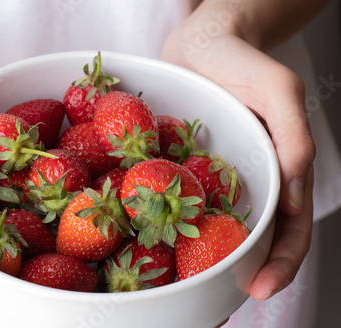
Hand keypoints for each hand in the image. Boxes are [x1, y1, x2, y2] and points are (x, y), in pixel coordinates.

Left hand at [160, 18, 314, 301]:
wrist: (201, 41)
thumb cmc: (244, 61)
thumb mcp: (278, 89)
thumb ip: (293, 134)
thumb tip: (295, 191)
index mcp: (278, 172)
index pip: (288, 230)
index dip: (281, 263)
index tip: (260, 291)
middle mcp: (246, 182)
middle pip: (247, 239)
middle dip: (236, 274)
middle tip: (214, 305)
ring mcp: (212, 179)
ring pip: (209, 227)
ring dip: (199, 260)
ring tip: (181, 289)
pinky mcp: (181, 167)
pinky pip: (174, 202)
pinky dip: (167, 226)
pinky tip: (148, 242)